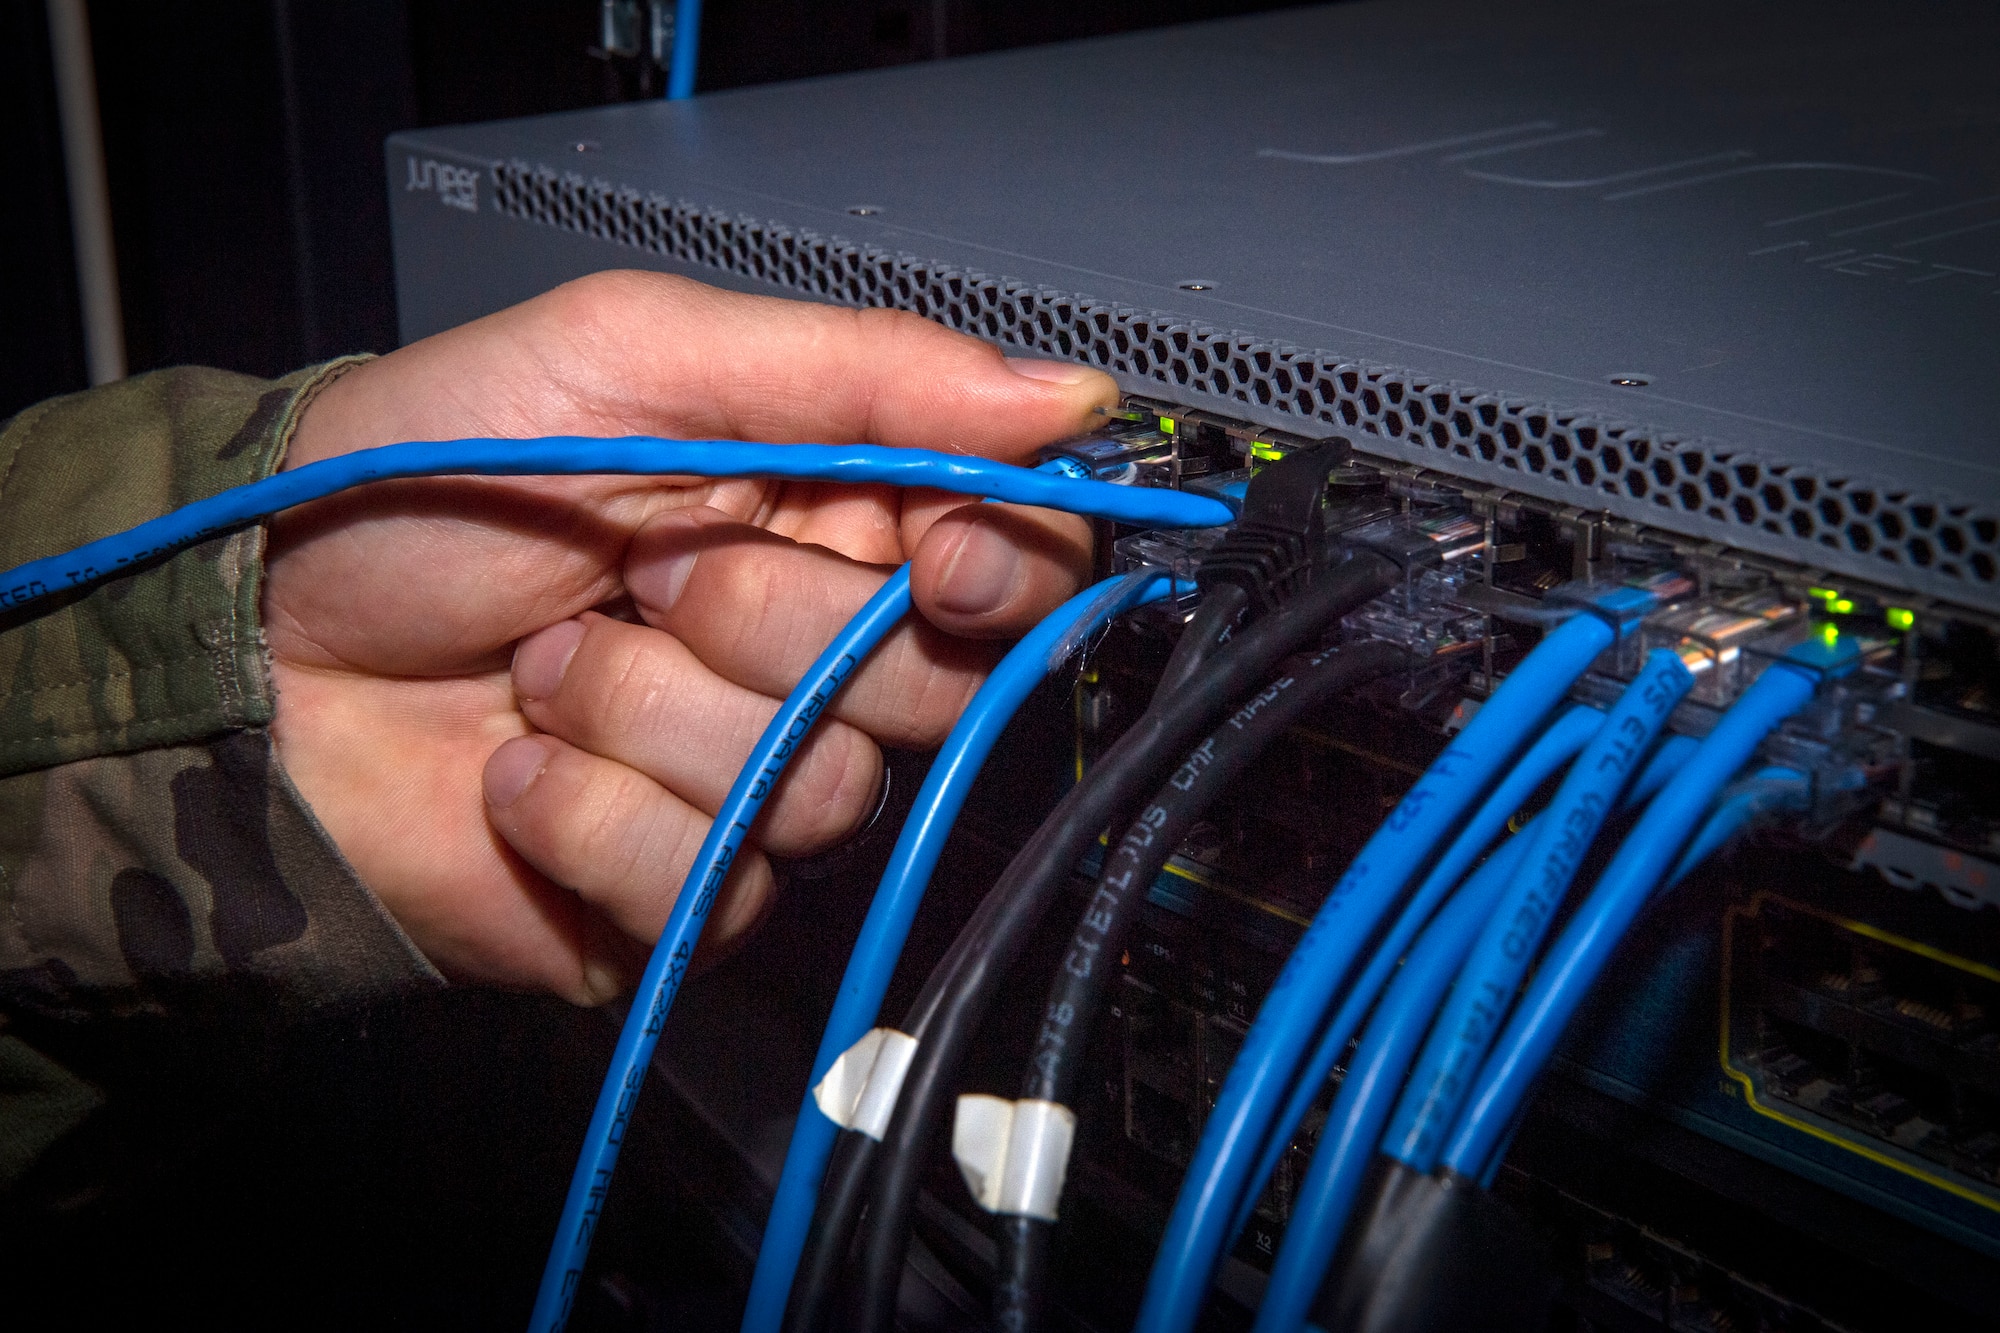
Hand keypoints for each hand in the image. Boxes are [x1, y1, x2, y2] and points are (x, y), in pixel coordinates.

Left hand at [265, 271, 1110, 1003]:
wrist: (264, 647)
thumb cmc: (426, 483)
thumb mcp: (635, 355)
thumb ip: (858, 369)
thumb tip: (1070, 395)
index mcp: (832, 517)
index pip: (1016, 559)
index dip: (997, 567)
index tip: (930, 556)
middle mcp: (818, 658)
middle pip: (933, 684)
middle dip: (771, 621)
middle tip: (645, 570)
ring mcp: (756, 785)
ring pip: (816, 789)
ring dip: (650, 714)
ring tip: (547, 664)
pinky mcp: (686, 896)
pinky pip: (711, 884)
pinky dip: (588, 812)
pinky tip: (519, 765)